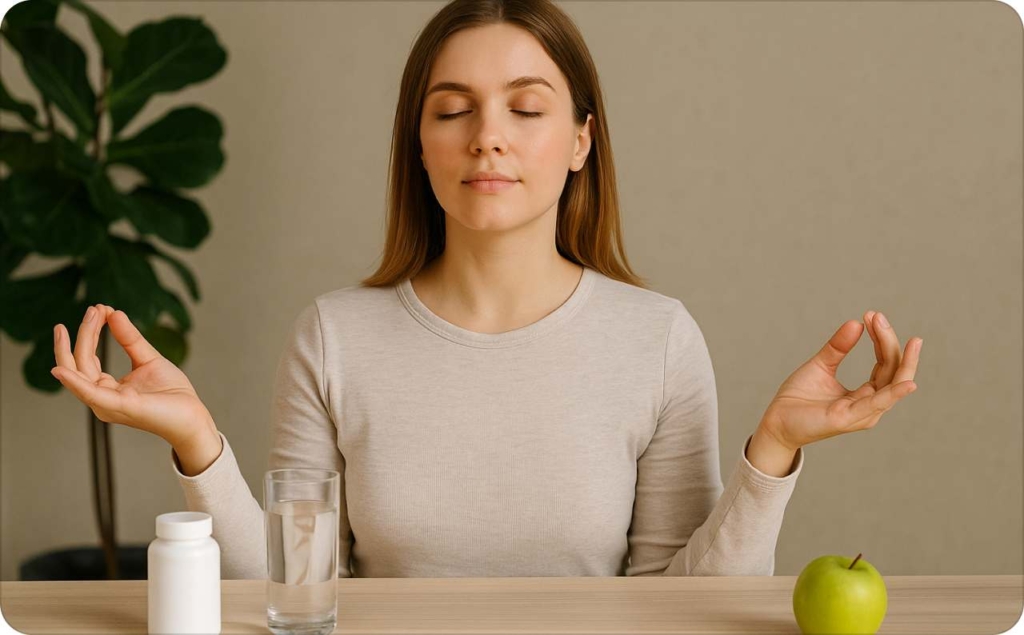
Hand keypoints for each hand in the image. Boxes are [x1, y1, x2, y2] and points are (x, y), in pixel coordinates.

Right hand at [51, 304, 215, 449]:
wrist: (193, 418)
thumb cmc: (172, 394)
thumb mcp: (149, 359)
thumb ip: (129, 339)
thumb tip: (113, 313)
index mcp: (107, 389)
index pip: (87, 359)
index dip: (90, 333)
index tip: (98, 309)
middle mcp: (101, 398)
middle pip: (80, 363)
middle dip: (84, 334)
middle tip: (92, 309)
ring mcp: (108, 404)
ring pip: (80, 373)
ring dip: (80, 344)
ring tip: (84, 320)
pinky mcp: (120, 407)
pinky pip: (90, 394)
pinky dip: (73, 382)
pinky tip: (61, 369)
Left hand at [758, 310, 921, 452]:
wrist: (776, 421)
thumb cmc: (798, 399)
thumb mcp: (820, 366)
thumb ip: (838, 347)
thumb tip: (856, 322)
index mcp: (864, 394)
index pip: (885, 364)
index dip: (882, 339)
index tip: (873, 315)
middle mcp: (869, 405)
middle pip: (893, 372)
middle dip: (890, 343)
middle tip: (879, 317)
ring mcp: (861, 414)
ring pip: (893, 387)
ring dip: (901, 362)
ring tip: (913, 342)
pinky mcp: (848, 419)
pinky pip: (876, 406)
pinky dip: (893, 394)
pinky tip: (907, 383)